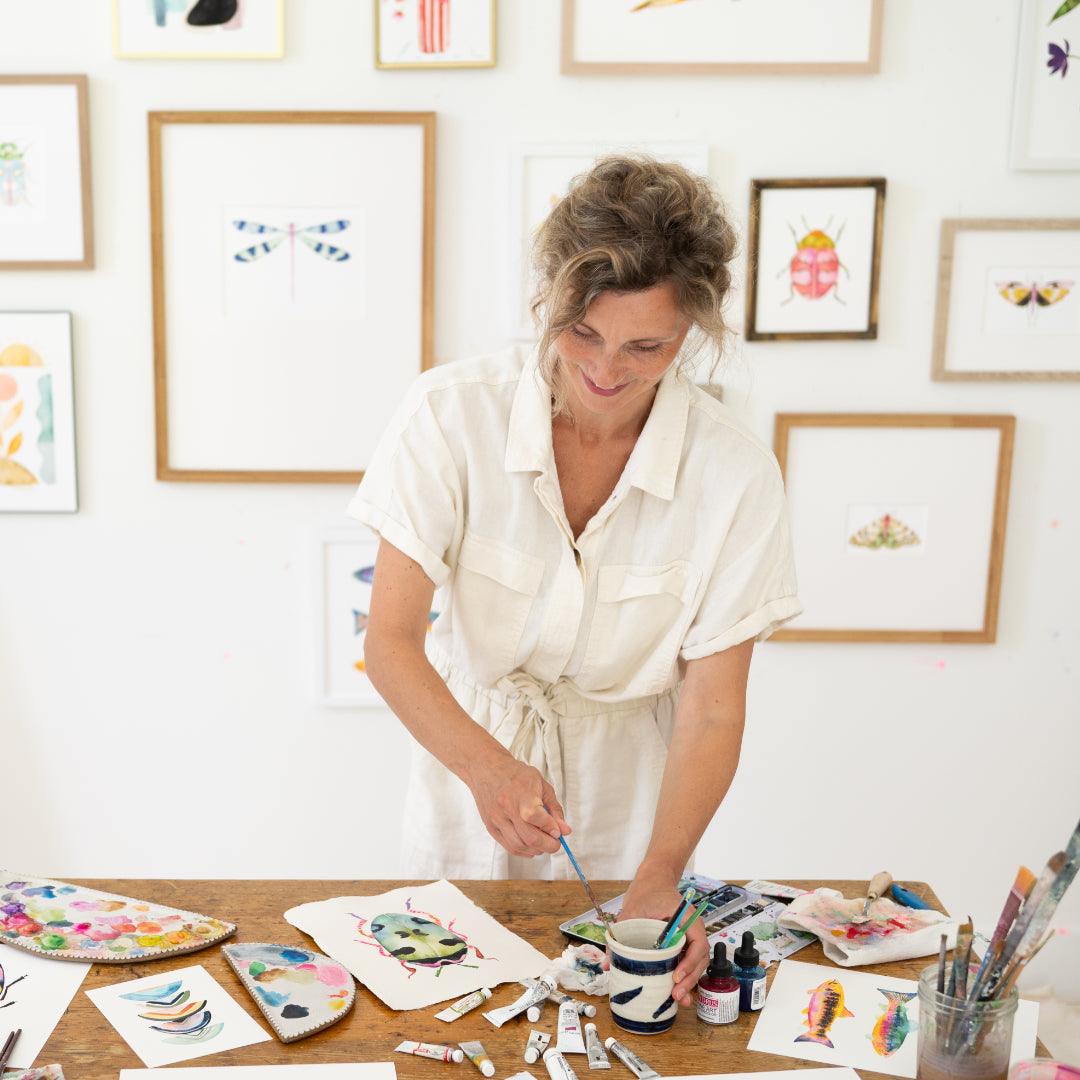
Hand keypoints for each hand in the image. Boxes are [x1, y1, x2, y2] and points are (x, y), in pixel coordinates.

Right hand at [465, 753, 569, 857]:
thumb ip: (554, 808)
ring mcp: (496, 819)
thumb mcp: (541, 784)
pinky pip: (509, 847)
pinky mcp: (490, 827)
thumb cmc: (514, 774)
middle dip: (548, 845)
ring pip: (519, 846)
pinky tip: (531, 844)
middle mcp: (506, 807)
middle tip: (555, 841)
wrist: (487, 769)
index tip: (559, 831)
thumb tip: (564, 830)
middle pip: (529, 837)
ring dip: (536, 849)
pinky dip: (524, 850)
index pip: (535, 816)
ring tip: (543, 842)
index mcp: (520, 792)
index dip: (551, 827)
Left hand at [618, 874, 709, 1006]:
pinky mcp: (682, 943)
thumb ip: (619, 936)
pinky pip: (688, 960)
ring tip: (678, 999)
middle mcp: (692, 929)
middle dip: (690, 979)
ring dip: (690, 981)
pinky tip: (675, 991)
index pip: (698, 943)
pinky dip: (685, 975)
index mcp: (686, 918)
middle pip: (700, 958)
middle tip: (676, 995)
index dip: (690, 963)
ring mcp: (689, 936)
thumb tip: (605, 964)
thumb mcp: (631, 911)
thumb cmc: (647, 891)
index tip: (676, 976)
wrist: (654, 879)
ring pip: (696, 963)